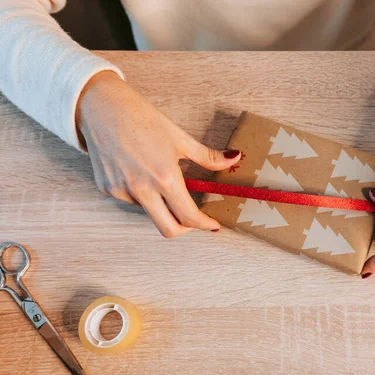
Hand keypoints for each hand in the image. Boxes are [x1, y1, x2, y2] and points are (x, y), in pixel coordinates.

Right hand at [76, 71, 240, 237]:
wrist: (101, 106)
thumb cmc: (142, 118)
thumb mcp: (179, 138)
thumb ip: (208, 156)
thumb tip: (234, 159)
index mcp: (165, 178)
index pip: (189, 216)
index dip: (204, 224)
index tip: (212, 224)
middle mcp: (142, 190)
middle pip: (168, 230)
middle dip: (185, 229)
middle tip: (193, 218)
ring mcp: (122, 192)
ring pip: (150, 214)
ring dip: (162, 206)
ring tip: (161, 179)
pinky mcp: (107, 189)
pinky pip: (131, 201)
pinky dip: (142, 195)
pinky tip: (139, 172)